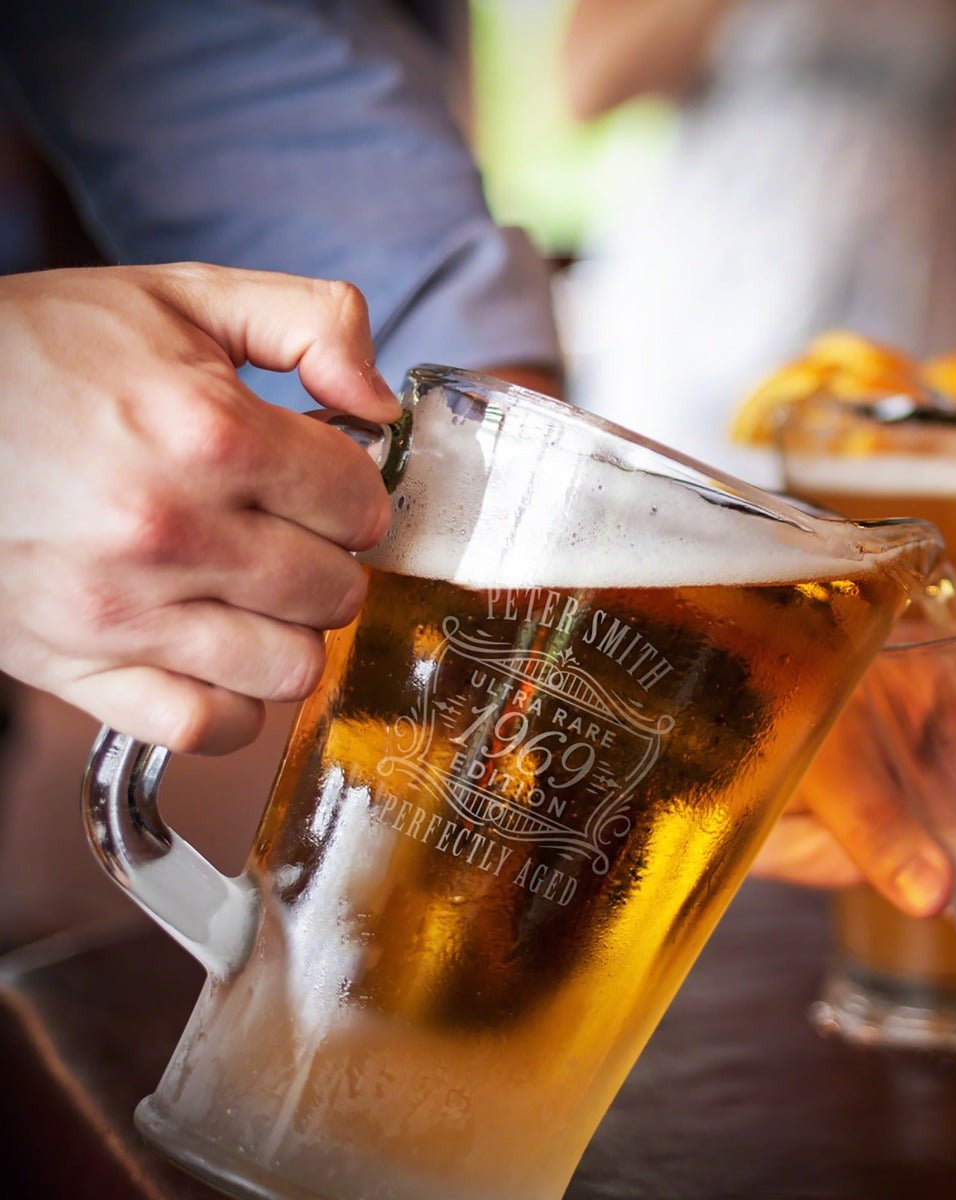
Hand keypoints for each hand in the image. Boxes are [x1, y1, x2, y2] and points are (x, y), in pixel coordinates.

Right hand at [0, 264, 400, 752]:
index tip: (327, 486)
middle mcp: (172, 531)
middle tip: (294, 536)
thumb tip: (382, 404)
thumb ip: (311, 323)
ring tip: (257, 593)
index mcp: (209, 432)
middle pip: (336, 591)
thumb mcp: (182, 296)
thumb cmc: (43, 353)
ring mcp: (125, 612)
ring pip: (291, 669)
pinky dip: (232, 702)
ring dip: (291, 633)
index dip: (355, 492)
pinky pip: (207, 727)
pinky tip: (218, 652)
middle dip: (331, 560)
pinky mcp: (80, 669)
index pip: (359, 503)